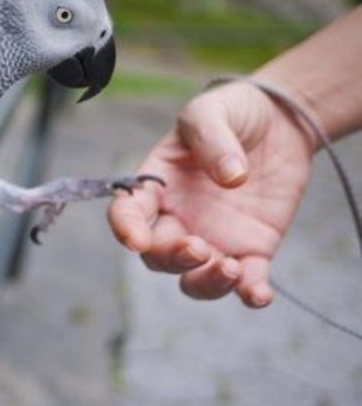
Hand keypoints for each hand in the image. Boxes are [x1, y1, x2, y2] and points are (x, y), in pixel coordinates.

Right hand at [107, 81, 316, 306]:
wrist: (280, 121)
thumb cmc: (232, 112)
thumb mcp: (212, 110)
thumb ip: (213, 138)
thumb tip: (231, 177)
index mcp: (157, 186)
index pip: (127, 213)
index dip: (125, 229)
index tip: (137, 240)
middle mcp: (178, 218)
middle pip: (158, 256)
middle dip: (173, 258)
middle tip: (199, 247)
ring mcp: (213, 237)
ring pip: (194, 279)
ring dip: (206, 284)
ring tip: (232, 270)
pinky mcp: (252, 248)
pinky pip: (247, 282)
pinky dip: (250, 294)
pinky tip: (259, 295)